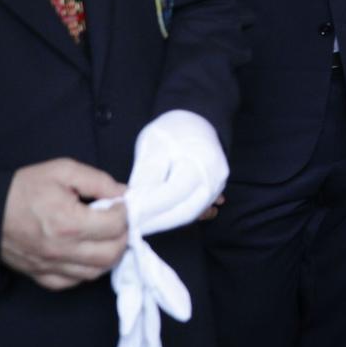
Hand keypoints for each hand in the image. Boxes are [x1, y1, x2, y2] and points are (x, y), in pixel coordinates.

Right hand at [1, 158, 129, 289]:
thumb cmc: (23, 189)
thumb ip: (98, 181)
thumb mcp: (63, 171)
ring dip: (108, 255)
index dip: (124, 211)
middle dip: (122, 236)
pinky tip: (86, 254)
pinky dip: (86, 271)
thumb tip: (122, 193)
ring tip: (105, 237)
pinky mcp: (40, 275)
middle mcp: (61, 249)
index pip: (116, 225)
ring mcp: (50, 266)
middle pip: (112, 253)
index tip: (119, 203)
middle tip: (117, 221)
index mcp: (68, 222)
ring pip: (96, 272)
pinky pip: (73, 282)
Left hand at [124, 110, 227, 235]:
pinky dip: (176, 216)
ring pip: (190, 214)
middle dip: (157, 222)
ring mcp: (217, 187)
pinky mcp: (215, 191)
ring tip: (141, 222)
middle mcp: (215, 179)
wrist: (198, 121)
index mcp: (200, 163)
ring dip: (165, 222)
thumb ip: (147, 175)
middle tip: (132, 225)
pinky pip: (195, 210)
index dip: (149, 209)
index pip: (173, 195)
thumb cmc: (173, 130)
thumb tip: (136, 204)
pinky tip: (158, 218)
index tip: (128, 216)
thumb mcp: (153, 145)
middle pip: (185, 212)